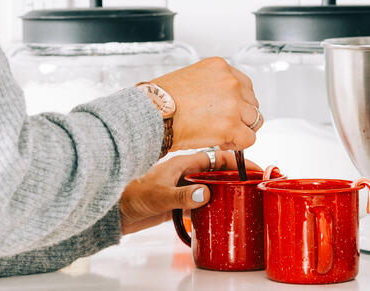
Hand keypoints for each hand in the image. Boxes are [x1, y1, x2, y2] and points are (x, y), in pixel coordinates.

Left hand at [119, 151, 261, 234]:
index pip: (216, 158)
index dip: (236, 161)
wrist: (116, 210)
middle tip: (254, 184)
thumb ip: (182, 196)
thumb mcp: (159, 196)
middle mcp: (186, 173)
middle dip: (236, 175)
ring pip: (212, 185)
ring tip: (244, 197)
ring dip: (227, 189)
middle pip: (218, 171)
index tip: (252, 168)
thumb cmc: (131, 196)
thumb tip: (206, 194)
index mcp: (183, 163)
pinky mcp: (180, 202)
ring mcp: (183, 187)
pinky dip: (214, 204)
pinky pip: (203, 200)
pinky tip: (222, 211)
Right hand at [149, 57, 262, 151]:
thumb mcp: (189, 78)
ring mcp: (233, 103)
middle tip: (223, 125)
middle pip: (251, 103)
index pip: (244, 85)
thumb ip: (211, 85)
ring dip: (241, 129)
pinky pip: (248, 139)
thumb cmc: (161, 99)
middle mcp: (230, 81)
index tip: (229, 111)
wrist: (150, 113)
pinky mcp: (231, 125)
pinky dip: (238, 144)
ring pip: (254, 120)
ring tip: (222, 135)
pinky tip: (222, 143)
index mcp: (220, 67)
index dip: (238, 102)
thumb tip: (219, 102)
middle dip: (241, 116)